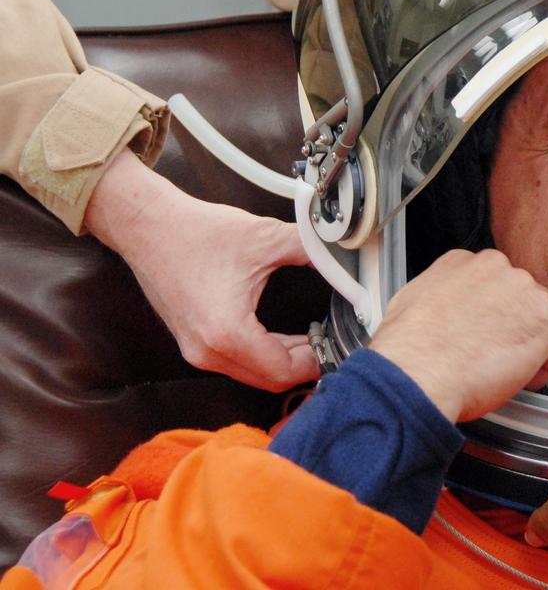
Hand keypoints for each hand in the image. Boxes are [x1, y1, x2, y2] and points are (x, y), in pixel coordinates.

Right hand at [85, 152, 318, 390]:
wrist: (147, 225)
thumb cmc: (196, 231)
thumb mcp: (266, 238)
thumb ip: (312, 250)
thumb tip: (341, 256)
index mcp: (226, 332)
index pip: (283, 371)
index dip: (316, 360)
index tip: (335, 344)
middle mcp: (207, 351)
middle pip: (268, 380)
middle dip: (303, 364)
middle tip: (328, 341)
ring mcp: (195, 351)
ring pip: (252, 375)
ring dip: (282, 362)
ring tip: (310, 338)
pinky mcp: (191, 343)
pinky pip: (235, 363)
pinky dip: (261, 356)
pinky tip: (282, 338)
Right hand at [369, 249, 547, 421]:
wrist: (419, 373)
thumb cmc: (411, 352)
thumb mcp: (412, 304)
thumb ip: (442, 297)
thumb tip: (447, 313)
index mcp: (463, 261)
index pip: (494, 282)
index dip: (493, 313)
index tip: (487, 331)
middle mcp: (497, 267)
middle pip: (520, 297)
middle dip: (512, 325)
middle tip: (495, 354)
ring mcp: (524, 289)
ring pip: (540, 317)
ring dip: (529, 343)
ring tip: (503, 368)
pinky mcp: (544, 317)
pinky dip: (544, 364)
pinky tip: (520, 376)